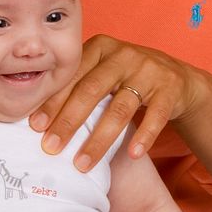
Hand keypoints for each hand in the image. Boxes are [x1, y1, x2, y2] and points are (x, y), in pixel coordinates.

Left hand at [29, 34, 206, 171]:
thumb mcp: (102, 71)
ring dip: (99, 139)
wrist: (175, 76)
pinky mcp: (169, 88)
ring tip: (83, 163)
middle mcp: (123, 55)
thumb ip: (77, 84)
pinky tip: (131, 154)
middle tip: (51, 147)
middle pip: (91, 90)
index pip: (72, 76)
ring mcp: (148, 70)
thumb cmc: (126, 77)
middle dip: (68, 122)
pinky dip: (143, 136)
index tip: (35, 126)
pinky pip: (156, 116)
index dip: (52, 101)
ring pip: (120, 108)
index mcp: (99, 47)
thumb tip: (38, 119)